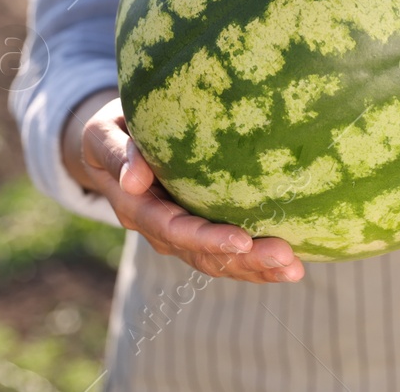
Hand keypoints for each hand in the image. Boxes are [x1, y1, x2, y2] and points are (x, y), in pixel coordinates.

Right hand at [63, 89, 304, 283]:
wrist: (111, 145)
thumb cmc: (111, 130)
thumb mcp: (104, 133)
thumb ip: (118, 153)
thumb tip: (134, 181)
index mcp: (136, 208)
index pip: (174, 230)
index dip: (207, 239)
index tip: (243, 240)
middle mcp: (159, 229)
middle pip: (203, 255)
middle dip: (245, 261)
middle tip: (286, 259)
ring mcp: (180, 235)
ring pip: (218, 262)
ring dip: (257, 268)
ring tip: (294, 269)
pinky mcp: (199, 230)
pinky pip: (226, 253)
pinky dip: (256, 262)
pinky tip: (291, 263)